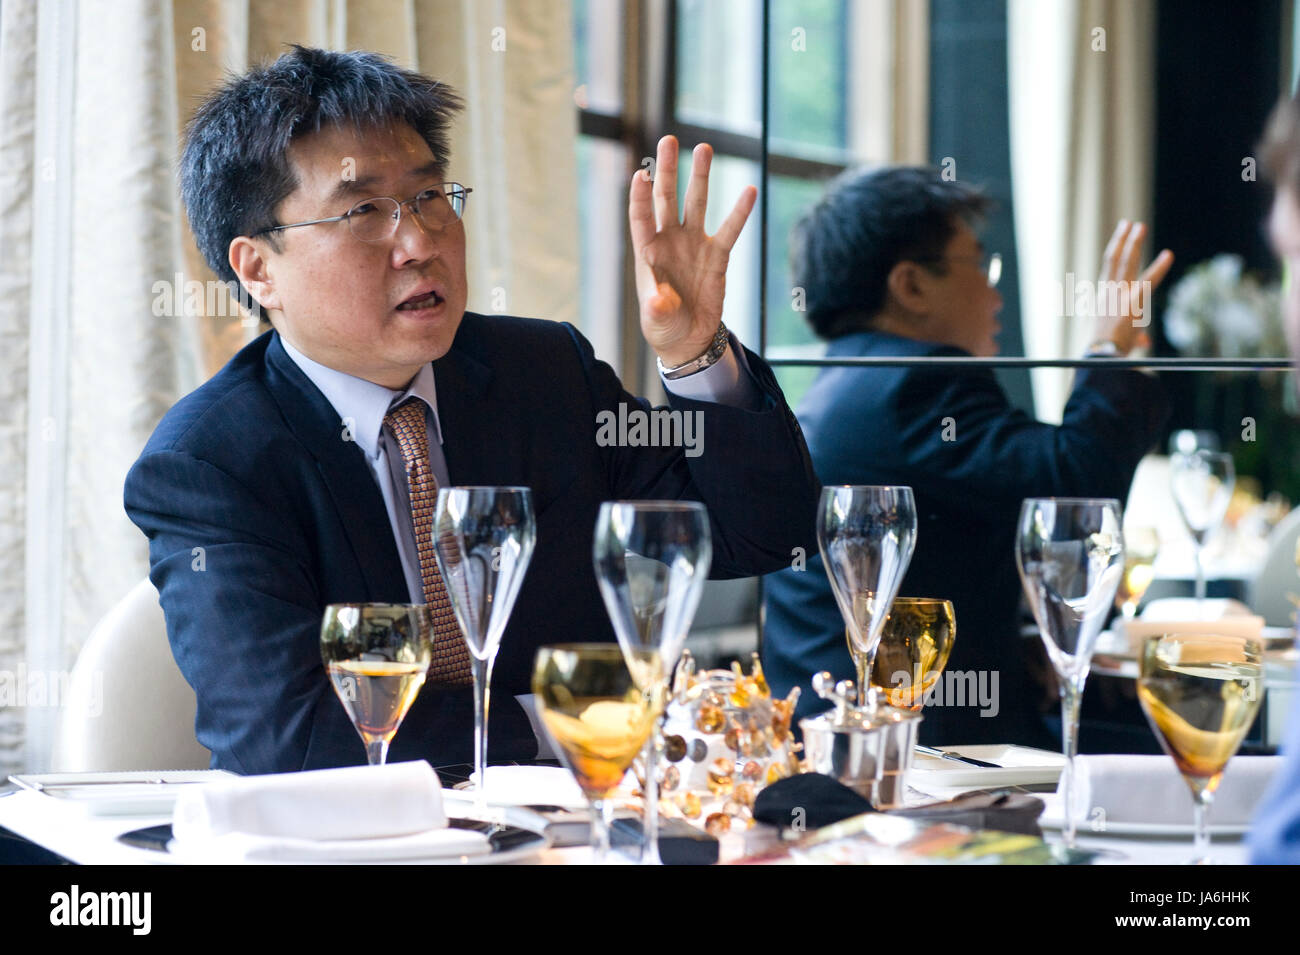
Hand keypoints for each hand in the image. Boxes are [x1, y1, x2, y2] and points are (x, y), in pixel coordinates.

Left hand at [628, 135, 755, 367]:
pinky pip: (730, 230)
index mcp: (647, 252)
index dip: (639, 197)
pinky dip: (739, 212)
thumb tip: (660, 299)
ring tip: (704, 148)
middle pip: (666, 198)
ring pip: (696, 203)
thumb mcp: (656, 320)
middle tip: (669, 140)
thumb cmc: (664, 327)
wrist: (689, 339)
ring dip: (700, 176)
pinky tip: (749, 190)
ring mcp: (693, 244)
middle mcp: (669, 241)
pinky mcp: (717, 255)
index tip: (640, 174)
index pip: (641, 217)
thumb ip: (657, 307)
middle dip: (666, 169)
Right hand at [1092, 220, 1173, 353]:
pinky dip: (1160, 267)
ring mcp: (1119, 294)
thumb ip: (1135, 337)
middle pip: (1114, 259)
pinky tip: (1169, 255)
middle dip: (1122, 240)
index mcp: (1102, 298)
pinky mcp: (1133, 301)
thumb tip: (1145, 342)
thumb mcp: (1118, 340)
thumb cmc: (1106, 352)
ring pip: (1125, 262)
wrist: (1101, 356)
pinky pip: (1149, 280)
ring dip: (1133, 243)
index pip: (1108, 268)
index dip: (1114, 250)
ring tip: (1139, 226)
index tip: (1120, 238)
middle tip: (1128, 224)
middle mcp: (1108, 292)